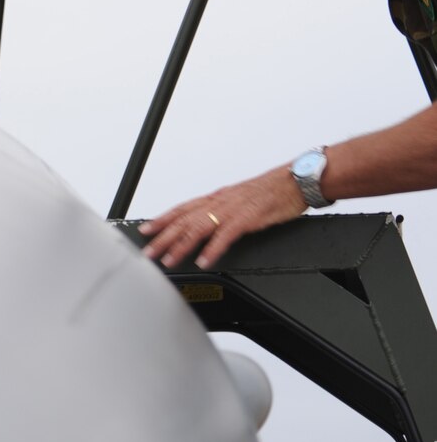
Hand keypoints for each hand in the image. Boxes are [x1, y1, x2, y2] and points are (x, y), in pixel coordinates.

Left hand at [139, 167, 307, 268]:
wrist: (295, 181)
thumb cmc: (270, 190)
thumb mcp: (240, 199)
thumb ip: (223, 211)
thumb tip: (208, 224)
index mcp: (217, 197)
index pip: (183, 208)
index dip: (162, 219)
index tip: (146, 230)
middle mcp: (220, 201)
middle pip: (185, 220)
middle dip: (163, 236)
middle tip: (148, 251)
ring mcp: (233, 209)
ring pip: (199, 227)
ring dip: (181, 245)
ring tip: (168, 259)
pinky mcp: (248, 218)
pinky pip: (226, 235)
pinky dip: (213, 249)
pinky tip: (204, 261)